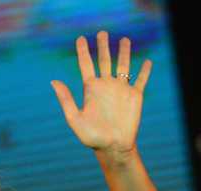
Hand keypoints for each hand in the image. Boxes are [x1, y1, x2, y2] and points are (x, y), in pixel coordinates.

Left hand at [51, 31, 151, 153]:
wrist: (113, 147)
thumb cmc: (91, 137)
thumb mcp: (75, 118)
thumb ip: (66, 99)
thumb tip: (53, 81)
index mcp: (91, 89)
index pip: (85, 65)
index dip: (83, 51)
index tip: (80, 38)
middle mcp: (106, 86)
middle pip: (104, 61)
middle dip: (103, 46)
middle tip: (102, 32)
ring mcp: (121, 90)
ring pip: (123, 65)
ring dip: (124, 52)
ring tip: (124, 39)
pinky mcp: (135, 96)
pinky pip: (140, 80)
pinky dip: (144, 71)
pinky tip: (147, 61)